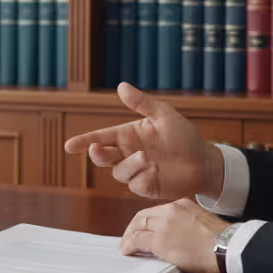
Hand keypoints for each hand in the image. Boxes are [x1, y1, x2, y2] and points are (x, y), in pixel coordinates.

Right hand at [62, 83, 223, 199]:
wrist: (203, 162)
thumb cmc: (184, 136)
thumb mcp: (163, 115)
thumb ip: (142, 103)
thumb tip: (121, 85)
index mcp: (128, 135)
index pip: (101, 138)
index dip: (84, 141)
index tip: (69, 145)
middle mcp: (128, 153)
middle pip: (102, 157)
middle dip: (96, 154)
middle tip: (96, 149)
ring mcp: (136, 171)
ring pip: (118, 172)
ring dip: (128, 165)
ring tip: (146, 158)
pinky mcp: (145, 187)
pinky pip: (135, 184)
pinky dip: (141, 177)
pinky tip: (155, 170)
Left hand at [119, 199, 230, 272]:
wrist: (229, 248)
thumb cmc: (223, 241)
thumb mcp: (204, 222)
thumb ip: (188, 223)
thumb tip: (178, 236)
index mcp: (183, 205)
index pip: (156, 211)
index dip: (146, 221)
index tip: (142, 230)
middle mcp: (171, 210)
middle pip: (142, 216)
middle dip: (133, 227)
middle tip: (128, 238)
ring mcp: (164, 225)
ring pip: (137, 227)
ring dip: (128, 237)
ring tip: (125, 246)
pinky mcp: (160, 241)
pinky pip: (137, 241)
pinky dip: (129, 245)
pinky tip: (127, 251)